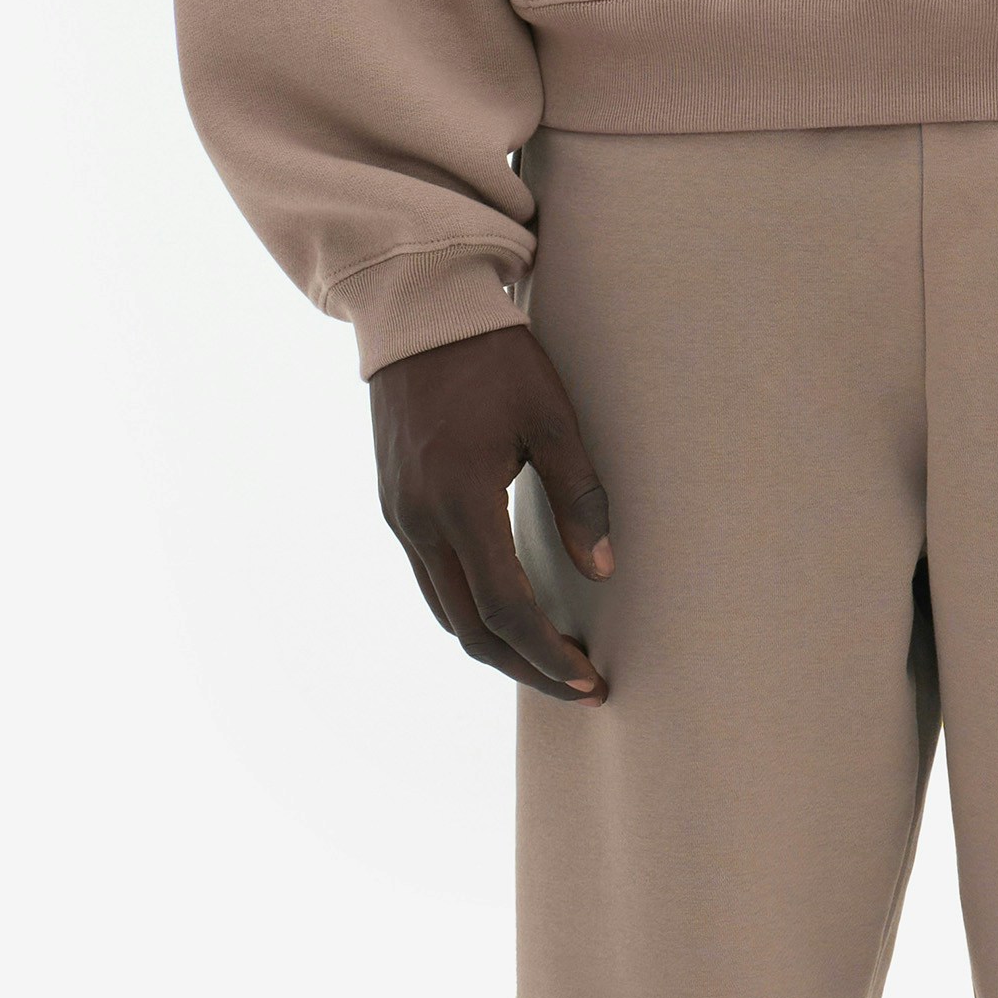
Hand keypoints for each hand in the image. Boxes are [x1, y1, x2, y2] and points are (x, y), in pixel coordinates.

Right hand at [371, 325, 614, 701]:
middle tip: (577, 684)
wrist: (419, 313)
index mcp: (461, 500)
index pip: (505, 609)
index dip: (547, 655)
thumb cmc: (494, 357)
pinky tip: (504, 609)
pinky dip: (468, 610)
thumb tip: (602, 571)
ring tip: (547, 657)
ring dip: (494, 644)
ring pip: (445, 611)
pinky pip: (430, 580)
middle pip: (470, 628)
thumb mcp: (551, 416)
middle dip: (525, 666)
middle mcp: (420, 521)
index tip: (588, 679)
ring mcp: (399, 517)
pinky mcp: (395, 506)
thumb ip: (578, 495)